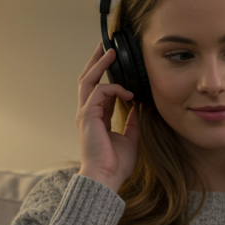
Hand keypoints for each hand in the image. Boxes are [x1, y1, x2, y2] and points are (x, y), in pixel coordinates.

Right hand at [76, 42, 140, 190]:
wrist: (106, 178)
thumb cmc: (115, 164)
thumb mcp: (130, 139)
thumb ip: (132, 122)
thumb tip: (138, 107)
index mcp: (96, 119)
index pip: (98, 91)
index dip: (107, 77)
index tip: (116, 64)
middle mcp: (88, 114)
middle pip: (87, 80)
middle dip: (96, 62)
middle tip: (105, 46)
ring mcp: (85, 114)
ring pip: (88, 81)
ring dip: (99, 65)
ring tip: (110, 52)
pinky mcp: (87, 116)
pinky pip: (99, 92)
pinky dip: (113, 88)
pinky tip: (128, 93)